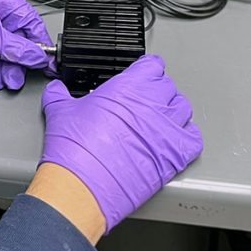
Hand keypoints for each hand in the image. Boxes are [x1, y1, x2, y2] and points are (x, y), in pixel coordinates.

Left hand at [0, 0, 53, 90]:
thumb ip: (16, 49)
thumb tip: (37, 56)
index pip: (30, 19)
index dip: (38, 42)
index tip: (44, 60)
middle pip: (17, 37)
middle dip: (17, 60)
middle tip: (16, 77)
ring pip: (4, 47)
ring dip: (3, 65)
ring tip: (0, 79)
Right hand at [40, 55, 202, 231]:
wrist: (82, 186)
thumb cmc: (75, 150)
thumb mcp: (59, 112)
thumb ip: (59, 95)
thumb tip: (57, 90)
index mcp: (128, 87)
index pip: (152, 65)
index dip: (145, 69)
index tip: (140, 75)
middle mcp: (151, 104)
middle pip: (168, 86)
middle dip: (156, 91)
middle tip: (142, 101)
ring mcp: (165, 130)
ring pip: (183, 110)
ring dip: (172, 112)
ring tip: (157, 120)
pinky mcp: (174, 156)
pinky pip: (194, 139)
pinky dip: (186, 137)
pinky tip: (171, 141)